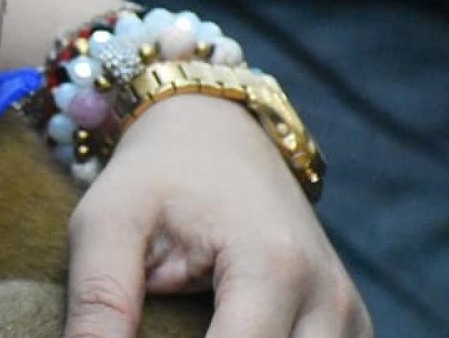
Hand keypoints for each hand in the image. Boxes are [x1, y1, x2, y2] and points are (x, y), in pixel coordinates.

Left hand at [65, 95, 372, 337]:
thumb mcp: (106, 221)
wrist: (217, 131)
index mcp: (273, 266)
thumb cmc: (155, 174)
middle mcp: (327, 297)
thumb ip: (99, 300)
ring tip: (179, 329)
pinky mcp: (349, 326)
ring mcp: (348, 316)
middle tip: (155, 337)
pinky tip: (215, 335)